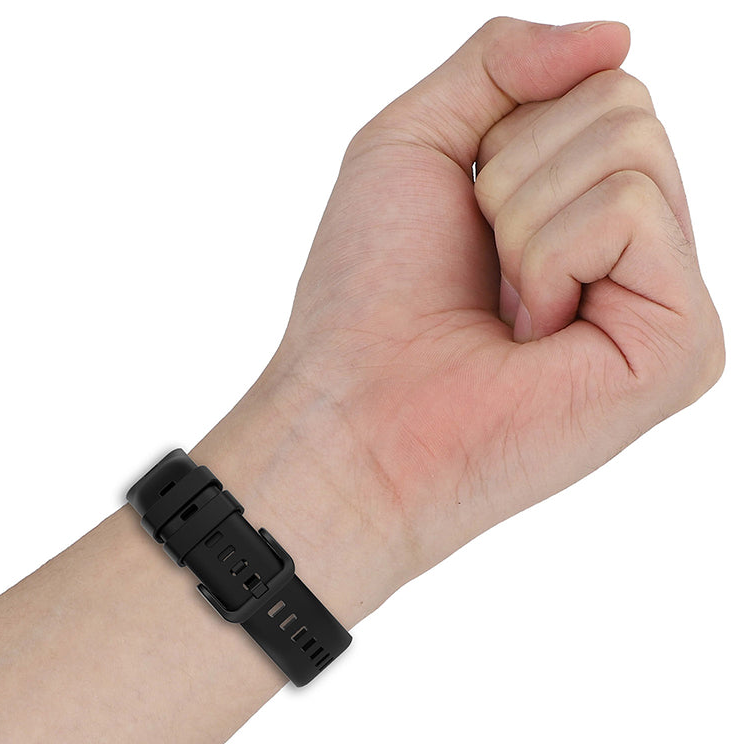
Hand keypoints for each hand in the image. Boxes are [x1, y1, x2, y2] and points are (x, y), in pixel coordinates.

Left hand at [195, 17, 723, 612]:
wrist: (354, 413)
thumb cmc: (370, 293)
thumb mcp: (414, 142)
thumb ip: (499, 64)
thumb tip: (619, 36)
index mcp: (584, 212)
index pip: (600, 88)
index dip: (505, 132)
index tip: (465, 218)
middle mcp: (637, 255)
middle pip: (624, 105)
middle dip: (514, 169)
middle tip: (483, 267)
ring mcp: (666, 302)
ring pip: (631, 147)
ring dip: (523, 218)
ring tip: (505, 310)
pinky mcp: (681, 346)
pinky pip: (628, 210)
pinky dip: (549, 256)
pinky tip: (534, 335)